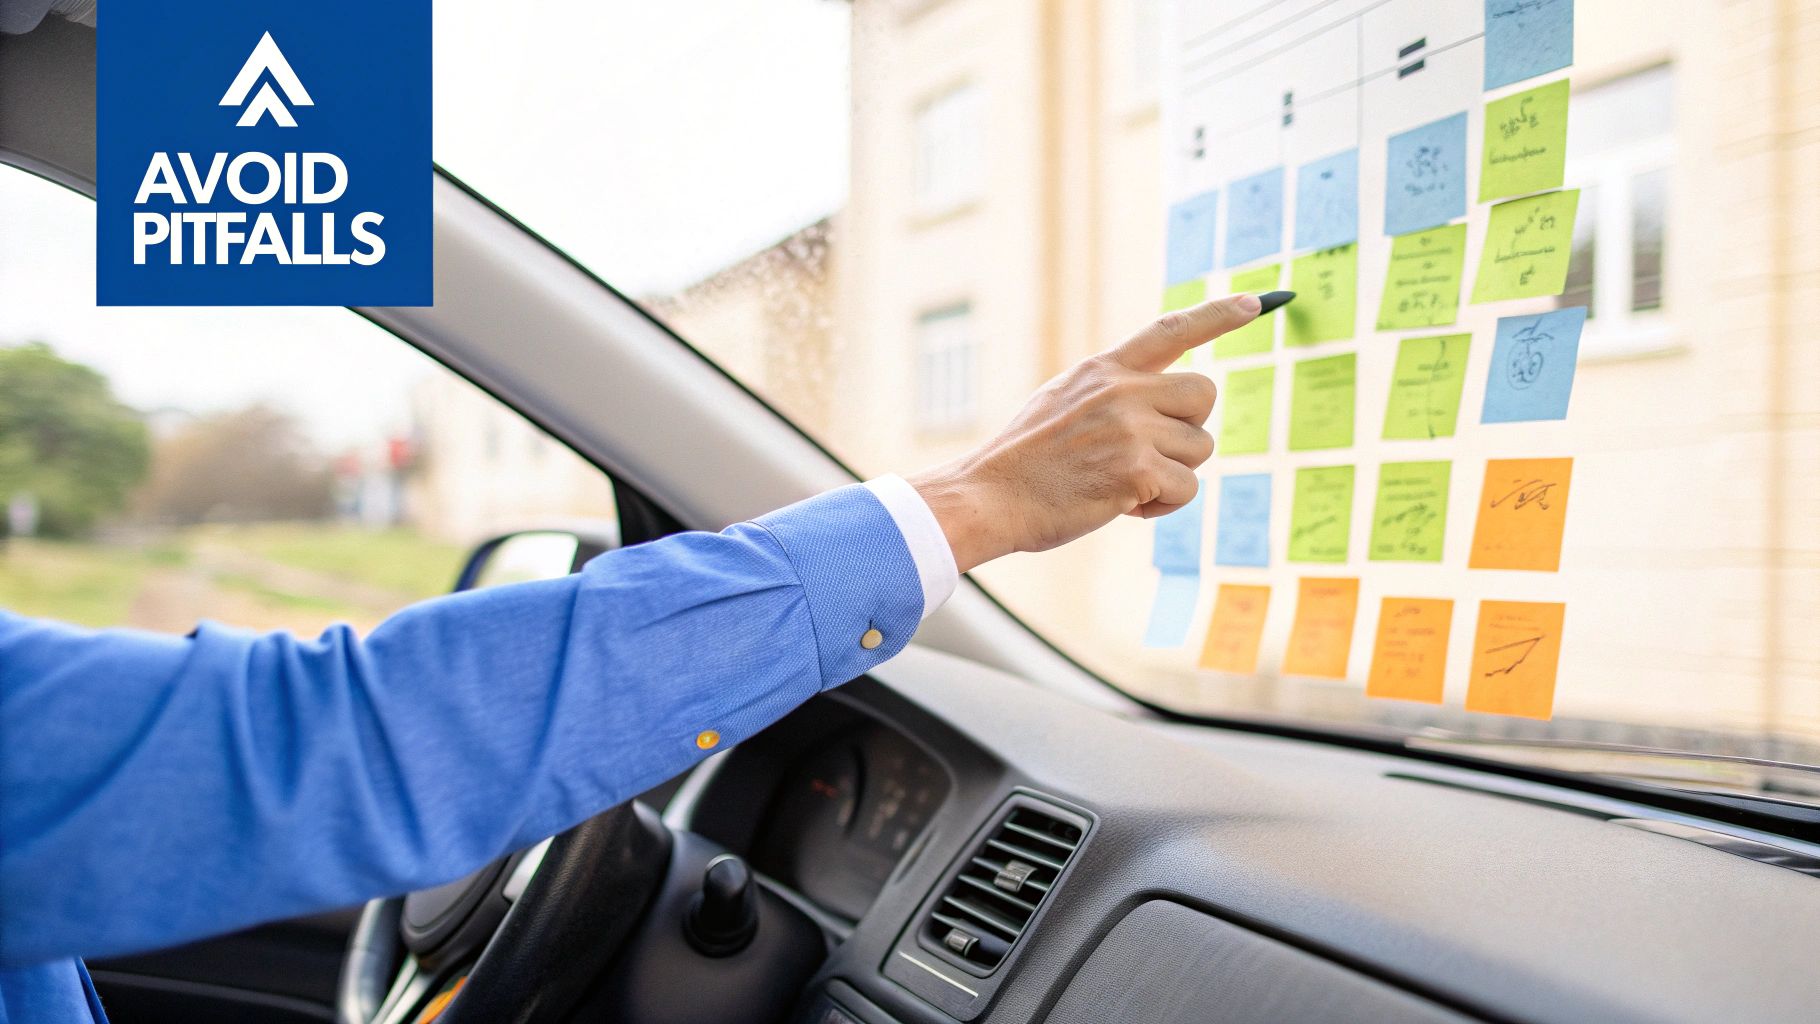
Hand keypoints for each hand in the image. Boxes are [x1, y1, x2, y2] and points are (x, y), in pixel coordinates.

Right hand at [909, 292, 1261, 572]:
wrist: (989, 496)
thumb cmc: (1024, 462)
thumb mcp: (1061, 402)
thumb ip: (1110, 394)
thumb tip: (1163, 405)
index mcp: (1102, 370)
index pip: (1169, 330)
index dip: (1216, 316)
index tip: (1255, 302)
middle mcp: (1121, 390)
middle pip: (1203, 394)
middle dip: (1190, 428)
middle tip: (1149, 453)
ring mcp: (1130, 428)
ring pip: (1199, 449)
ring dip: (1171, 475)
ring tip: (1121, 484)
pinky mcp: (1137, 469)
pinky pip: (1186, 488)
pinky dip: (1161, 506)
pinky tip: (1122, 506)